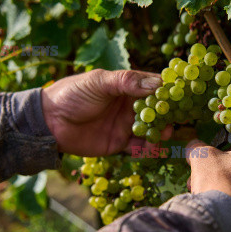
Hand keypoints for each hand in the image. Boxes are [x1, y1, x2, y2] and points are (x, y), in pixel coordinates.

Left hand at [41, 69, 169, 155]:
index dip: (168, 90)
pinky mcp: (119, 143)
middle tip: (176, 119)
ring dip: (160, 132)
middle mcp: (129, 105)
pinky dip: (147, 149)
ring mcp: (126, 125)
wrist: (49, 122)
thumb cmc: (72, 95)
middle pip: (156, 110)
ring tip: (164, 135)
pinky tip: (150, 149)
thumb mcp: (98, 82)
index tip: (181, 95)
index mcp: (126, 86)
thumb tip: (157, 84)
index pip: (153, 86)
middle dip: (167, 115)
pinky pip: (139, 147)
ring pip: (151, 129)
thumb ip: (126, 82)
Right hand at [186, 141, 230, 231]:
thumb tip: (193, 146)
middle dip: (225, 180)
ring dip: (230, 198)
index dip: (223, 158)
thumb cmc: (220, 184)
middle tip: (205, 185)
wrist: (227, 227)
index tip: (210, 166)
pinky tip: (222, 221)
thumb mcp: (203, 157)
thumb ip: (199, 148)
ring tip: (210, 205)